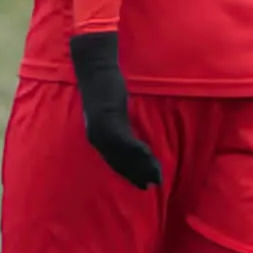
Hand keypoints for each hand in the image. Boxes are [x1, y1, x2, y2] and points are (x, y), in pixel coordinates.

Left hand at [68, 31, 161, 189]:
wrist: (96, 68)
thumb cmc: (104, 86)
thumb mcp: (112, 109)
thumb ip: (119, 123)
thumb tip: (131, 136)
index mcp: (97, 135)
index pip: (113, 160)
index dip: (128, 172)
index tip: (141, 182)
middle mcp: (97, 136)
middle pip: (118, 162)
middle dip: (135, 174)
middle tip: (150, 185)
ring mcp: (102, 129)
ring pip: (123, 156)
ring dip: (141, 167)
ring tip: (156, 177)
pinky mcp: (109, 119)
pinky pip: (126, 142)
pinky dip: (138, 152)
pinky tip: (150, 157)